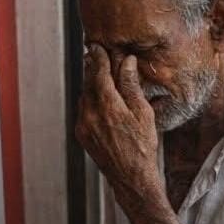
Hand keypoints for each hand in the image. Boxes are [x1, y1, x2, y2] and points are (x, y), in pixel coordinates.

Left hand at [75, 44, 160, 199]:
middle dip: (93, 68)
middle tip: (96, 54)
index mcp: (107, 105)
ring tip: (99, 75)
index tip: (98, 46)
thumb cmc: (142, 146)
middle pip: (88, 81)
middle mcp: (91, 113)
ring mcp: (83, 124)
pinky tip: (98, 99)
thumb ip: (131, 86)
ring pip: (84, 95)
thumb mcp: (143, 113)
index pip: (99, 72)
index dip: (98, 57)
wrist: (130, 176)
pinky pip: (82, 110)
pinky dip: (89, 100)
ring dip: (90, 84)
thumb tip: (126, 62)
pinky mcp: (81, 134)